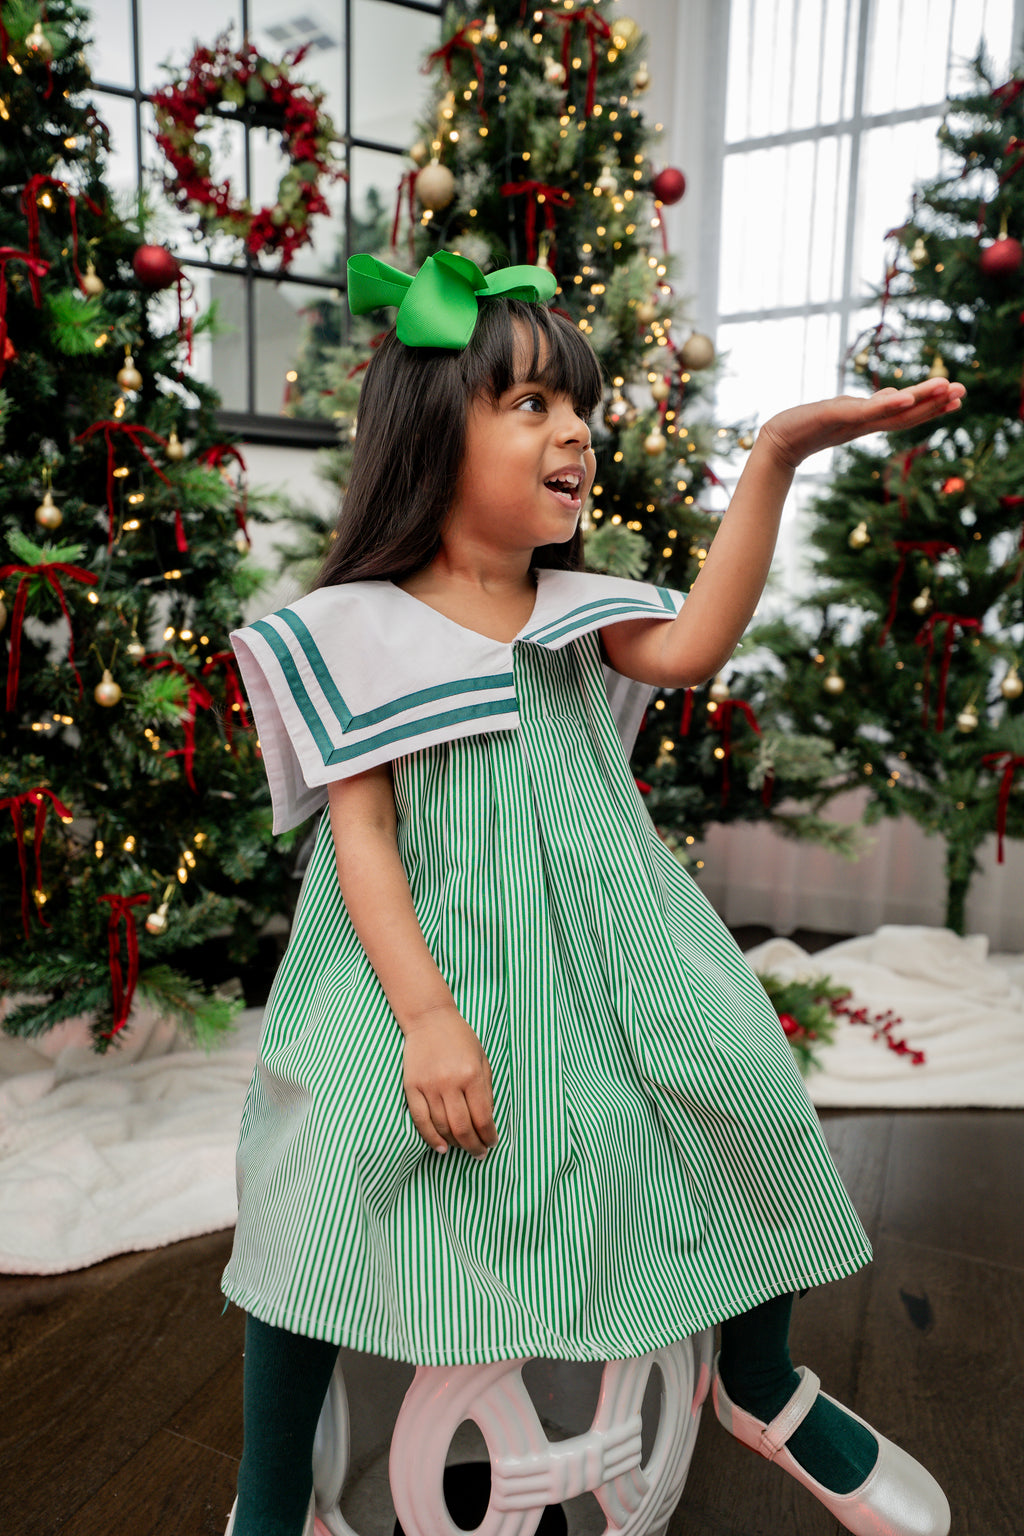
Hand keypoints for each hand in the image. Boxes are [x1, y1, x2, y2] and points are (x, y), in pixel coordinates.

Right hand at [402, 1005, 496, 1157]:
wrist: (429, 1019)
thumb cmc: (460, 1038)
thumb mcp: (482, 1059)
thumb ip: (487, 1089)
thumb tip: (488, 1121)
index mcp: (471, 1074)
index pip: (482, 1117)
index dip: (489, 1135)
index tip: (492, 1143)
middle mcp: (450, 1082)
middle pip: (462, 1127)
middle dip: (474, 1146)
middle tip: (480, 1153)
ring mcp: (428, 1085)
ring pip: (442, 1127)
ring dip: (455, 1144)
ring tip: (463, 1148)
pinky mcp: (411, 1086)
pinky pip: (420, 1119)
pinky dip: (431, 1138)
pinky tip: (441, 1147)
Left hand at [759, 377, 965, 469]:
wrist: (777, 442)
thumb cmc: (806, 427)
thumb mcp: (842, 411)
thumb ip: (868, 406)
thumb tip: (894, 395)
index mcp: (868, 420)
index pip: (905, 413)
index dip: (931, 407)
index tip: (956, 398)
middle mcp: (865, 422)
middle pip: (906, 413)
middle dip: (935, 403)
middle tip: (963, 392)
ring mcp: (852, 420)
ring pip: (892, 412)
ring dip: (920, 401)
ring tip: (945, 389)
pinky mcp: (836, 416)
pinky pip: (866, 411)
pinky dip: (886, 405)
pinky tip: (905, 398)